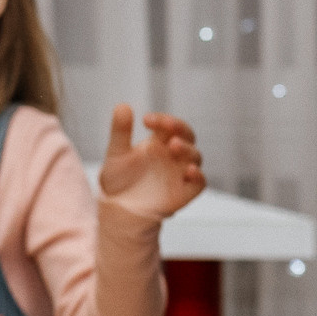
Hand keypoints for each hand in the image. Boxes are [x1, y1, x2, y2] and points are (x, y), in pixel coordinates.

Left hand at [98, 105, 205, 219]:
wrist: (119, 210)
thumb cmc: (119, 181)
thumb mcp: (116, 154)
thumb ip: (121, 131)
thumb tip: (122, 105)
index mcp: (159, 142)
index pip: (169, 125)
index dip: (162, 119)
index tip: (146, 120)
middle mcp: (173, 155)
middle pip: (187, 136)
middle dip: (180, 129)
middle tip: (168, 126)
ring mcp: (181, 173)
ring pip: (195, 156)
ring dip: (187, 149)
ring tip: (173, 146)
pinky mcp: (186, 192)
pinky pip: (200, 182)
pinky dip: (198, 176)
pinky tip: (189, 170)